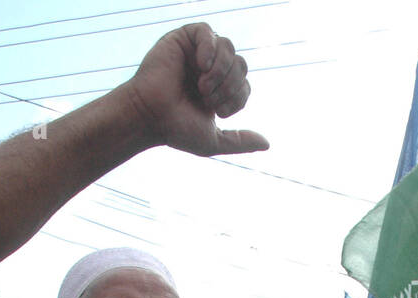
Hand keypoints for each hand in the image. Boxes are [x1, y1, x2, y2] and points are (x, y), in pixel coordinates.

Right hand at [125, 23, 268, 156]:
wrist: (150, 117)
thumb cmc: (176, 130)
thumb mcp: (214, 140)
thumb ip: (240, 141)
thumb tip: (267, 144)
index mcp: (217, 90)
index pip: (244, 84)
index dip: (238, 97)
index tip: (219, 112)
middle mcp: (209, 69)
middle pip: (241, 64)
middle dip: (230, 84)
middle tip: (209, 99)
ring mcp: (196, 53)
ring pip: (228, 47)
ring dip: (221, 70)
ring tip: (203, 86)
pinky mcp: (183, 38)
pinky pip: (208, 32)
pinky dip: (209, 49)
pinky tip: (201, 65)